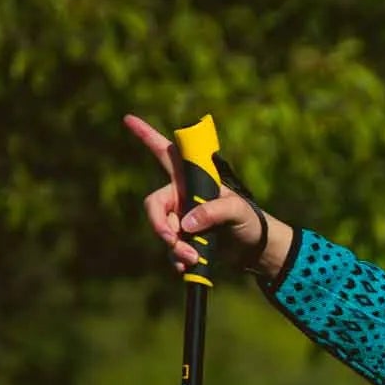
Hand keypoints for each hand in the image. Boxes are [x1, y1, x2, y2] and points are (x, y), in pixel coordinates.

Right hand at [123, 113, 291, 278]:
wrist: (255, 248)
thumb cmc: (249, 220)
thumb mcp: (237, 211)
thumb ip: (213, 212)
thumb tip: (186, 225)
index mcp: (192, 180)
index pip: (167, 154)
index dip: (147, 136)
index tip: (128, 118)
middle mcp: (181, 196)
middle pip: (154, 206)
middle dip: (161, 225)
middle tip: (173, 242)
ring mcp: (180, 218)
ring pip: (163, 230)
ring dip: (174, 246)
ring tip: (192, 258)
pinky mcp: (183, 238)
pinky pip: (169, 248)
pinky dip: (176, 259)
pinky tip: (187, 266)